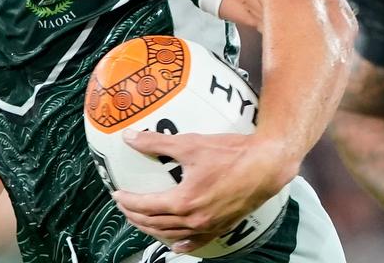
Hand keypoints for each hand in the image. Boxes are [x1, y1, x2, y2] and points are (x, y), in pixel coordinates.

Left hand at [111, 130, 291, 253]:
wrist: (267, 165)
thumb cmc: (231, 153)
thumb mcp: (190, 144)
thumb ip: (156, 142)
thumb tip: (129, 137)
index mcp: (183, 201)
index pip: (146, 206)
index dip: (128, 201)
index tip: (117, 194)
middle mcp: (194, 219)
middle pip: (155, 223)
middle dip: (135, 216)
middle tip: (125, 206)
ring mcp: (209, 225)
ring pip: (173, 234)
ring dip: (153, 229)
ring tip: (142, 221)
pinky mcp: (222, 226)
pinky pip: (198, 241)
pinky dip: (183, 244)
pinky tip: (177, 245)